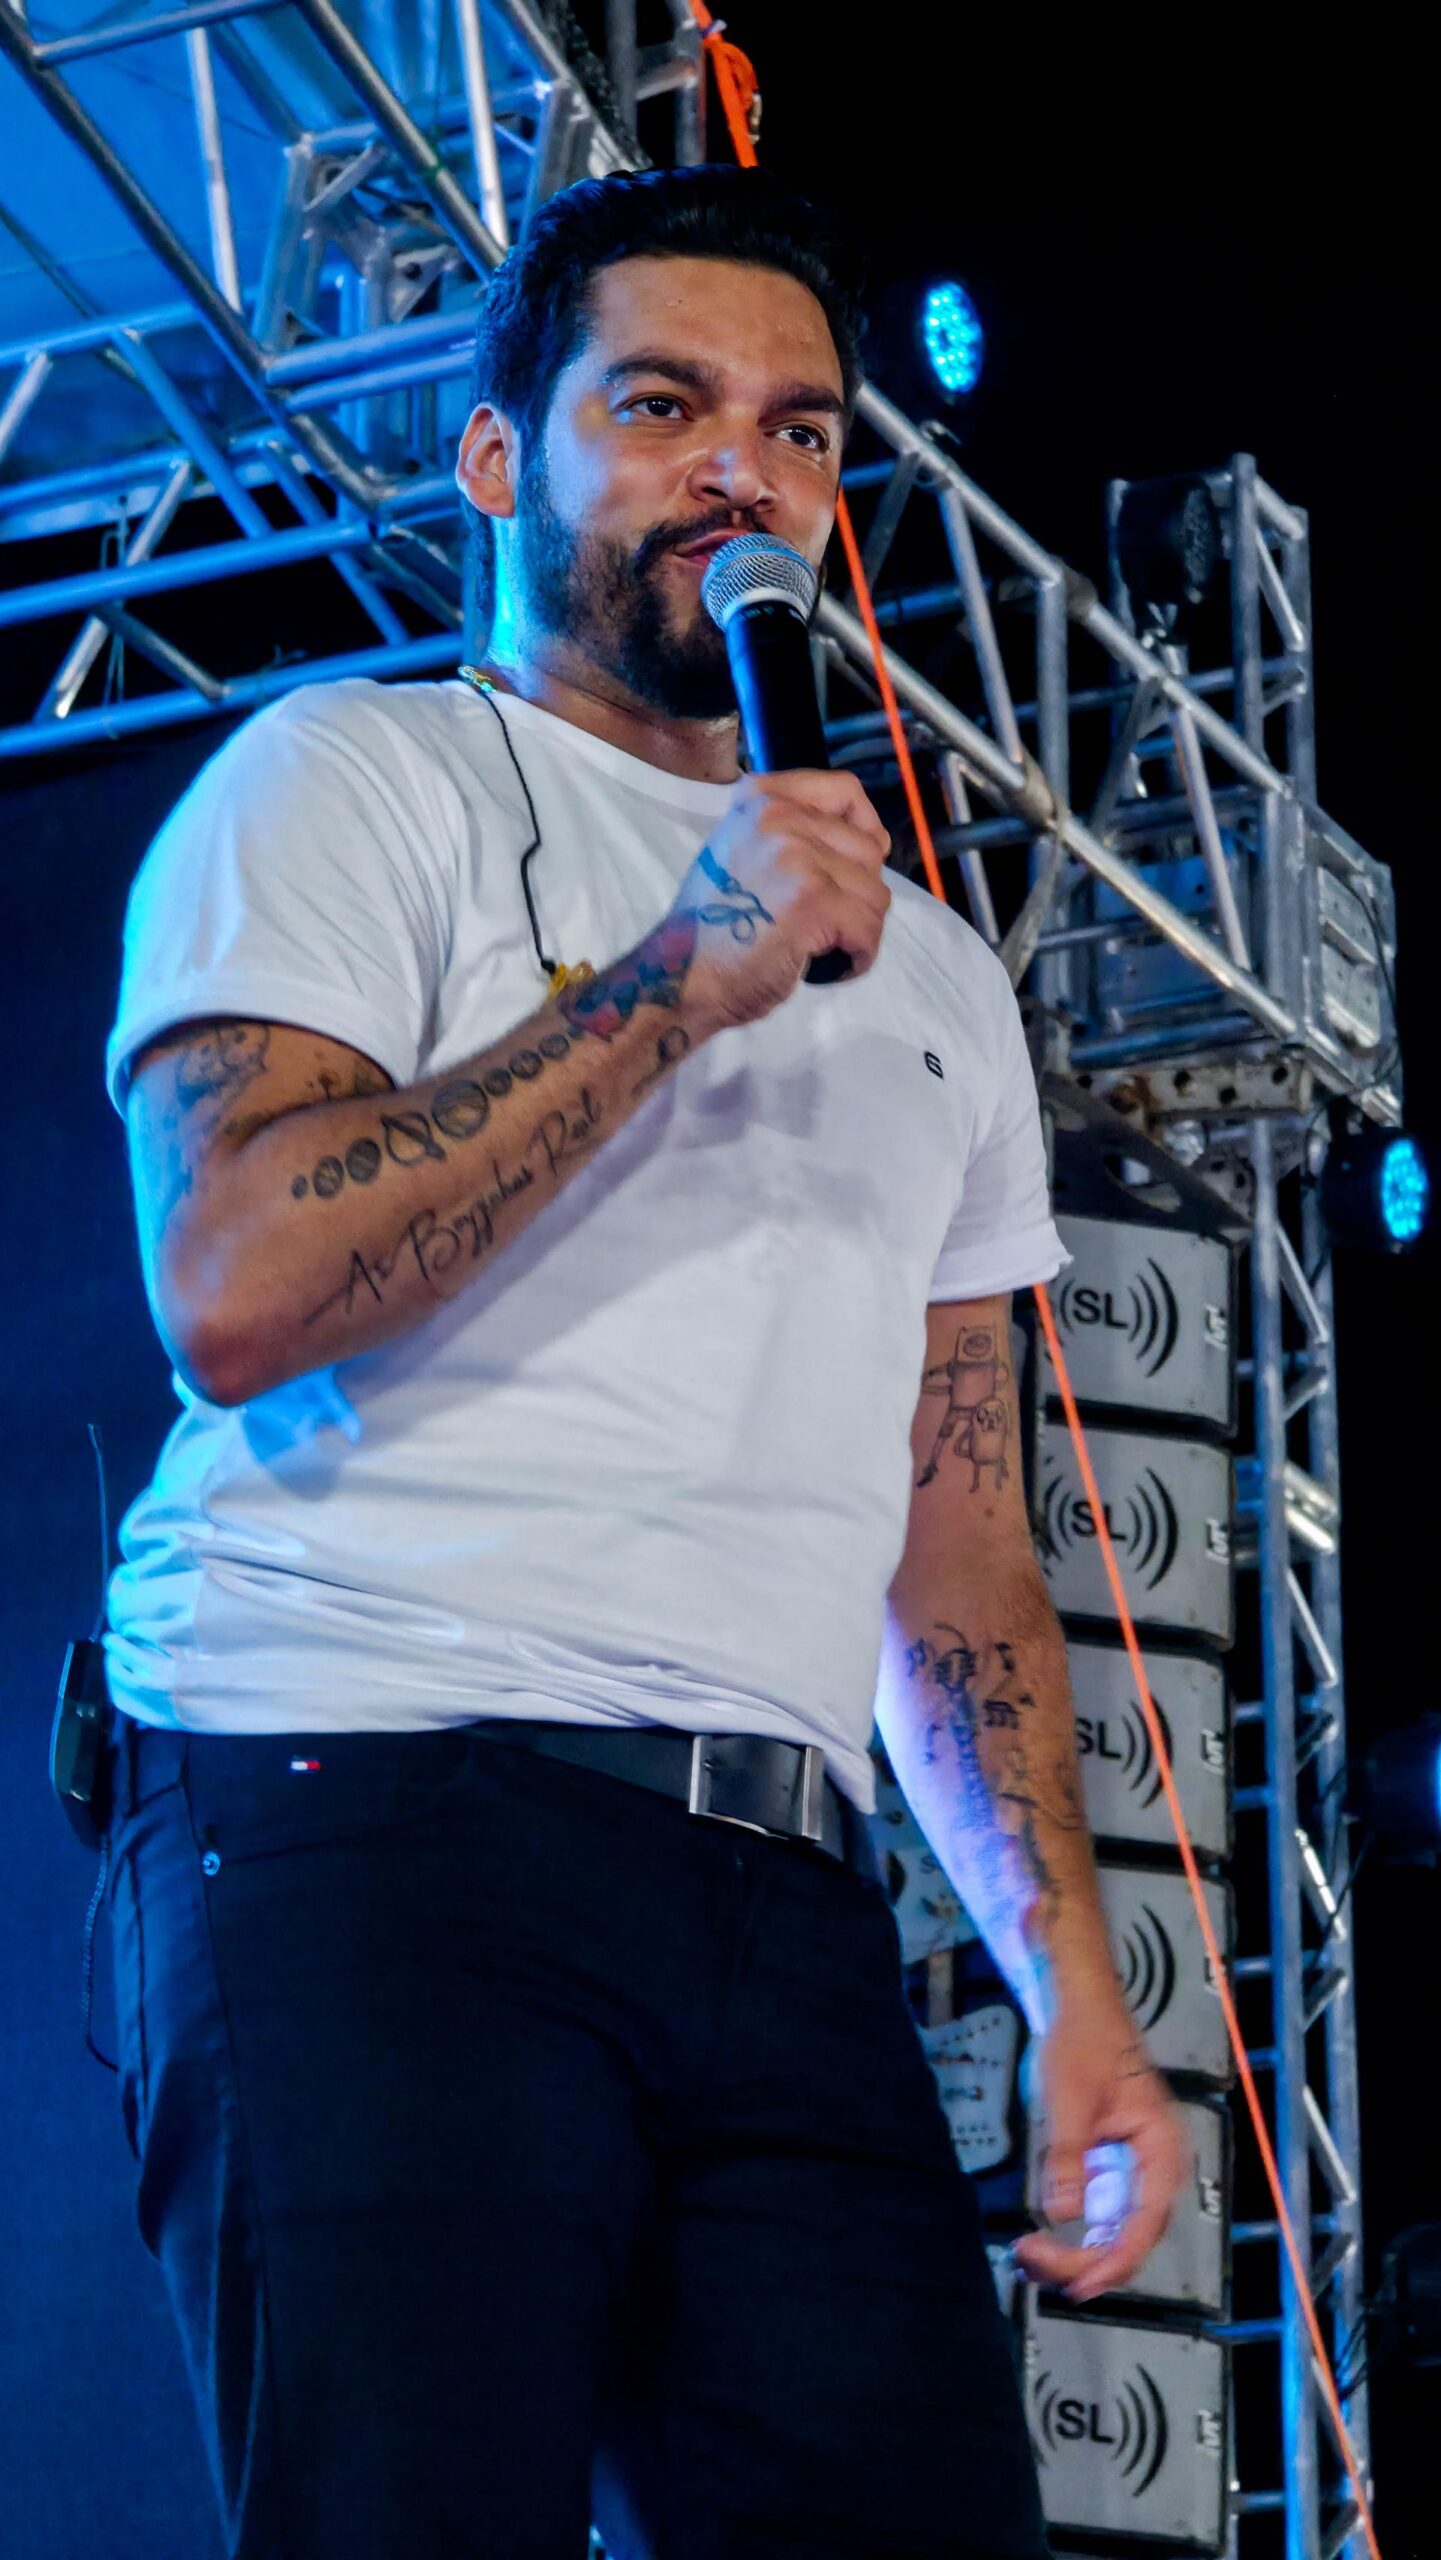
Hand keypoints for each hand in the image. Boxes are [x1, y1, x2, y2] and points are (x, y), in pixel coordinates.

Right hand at [669, 770, 890, 1031]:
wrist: (683, 977)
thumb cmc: (716, 928)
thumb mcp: (743, 852)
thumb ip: (792, 834)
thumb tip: (870, 843)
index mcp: (761, 801)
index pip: (845, 790)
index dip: (867, 827)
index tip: (860, 864)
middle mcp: (778, 817)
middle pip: (868, 850)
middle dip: (860, 895)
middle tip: (828, 924)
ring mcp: (798, 857)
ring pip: (875, 894)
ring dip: (860, 930)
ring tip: (825, 948)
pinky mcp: (814, 901)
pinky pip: (868, 929)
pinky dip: (858, 957)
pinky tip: (830, 966)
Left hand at [1013, 1992, 1189, 2303]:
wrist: (1079, 2005)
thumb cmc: (1084, 2041)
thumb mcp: (1070, 2100)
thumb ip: (1068, 2157)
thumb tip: (1062, 2212)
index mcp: (1160, 2147)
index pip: (1146, 2220)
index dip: (1115, 2259)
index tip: (1080, 2283)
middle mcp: (1155, 2165)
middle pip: (1131, 2234)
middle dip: (1085, 2258)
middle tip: (1034, 2263)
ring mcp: (1134, 2167)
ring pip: (1113, 2230)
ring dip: (1075, 2251)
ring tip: (1030, 2257)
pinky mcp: (1112, 2166)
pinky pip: (1099, 2212)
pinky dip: (1072, 2230)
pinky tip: (1040, 2238)